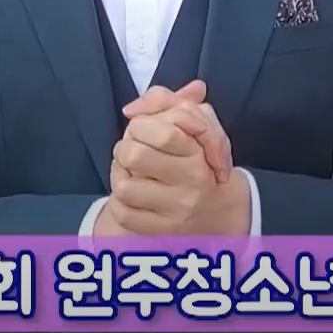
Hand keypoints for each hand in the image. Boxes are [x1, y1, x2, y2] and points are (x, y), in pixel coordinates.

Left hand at [101, 88, 248, 235]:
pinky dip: (118, 201)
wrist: (214, 210)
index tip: (145, 128)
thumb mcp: (192, 121)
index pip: (164, 131)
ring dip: (119, 174)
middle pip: (136, 156)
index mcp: (201, 155)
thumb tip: (131, 110)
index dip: (143, 124)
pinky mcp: (160, 232)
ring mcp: (177, 211)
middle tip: (134, 150)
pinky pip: (122, 212)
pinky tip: (131, 195)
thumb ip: (164, 100)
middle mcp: (192, 184)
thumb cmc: (197, 157)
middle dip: (125, 147)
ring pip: (124, 186)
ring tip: (130, 172)